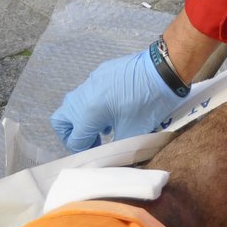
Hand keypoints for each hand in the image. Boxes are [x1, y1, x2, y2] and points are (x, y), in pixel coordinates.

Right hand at [51, 49, 186, 151]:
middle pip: (62, 120)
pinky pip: (88, 92)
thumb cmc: (149, 103)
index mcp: (88, 112)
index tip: (96, 155)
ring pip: (74, 105)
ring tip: (105, 129)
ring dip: (83, 120)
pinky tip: (113, 110)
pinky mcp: (101, 72)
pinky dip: (93, 105)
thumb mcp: (133, 132)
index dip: (83, 151)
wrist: (164, 71)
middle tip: (91, 142)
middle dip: (72, 135)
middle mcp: (84, 95)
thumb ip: (115, 146)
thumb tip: (112, 156)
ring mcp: (91, 81)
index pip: (74, 139)